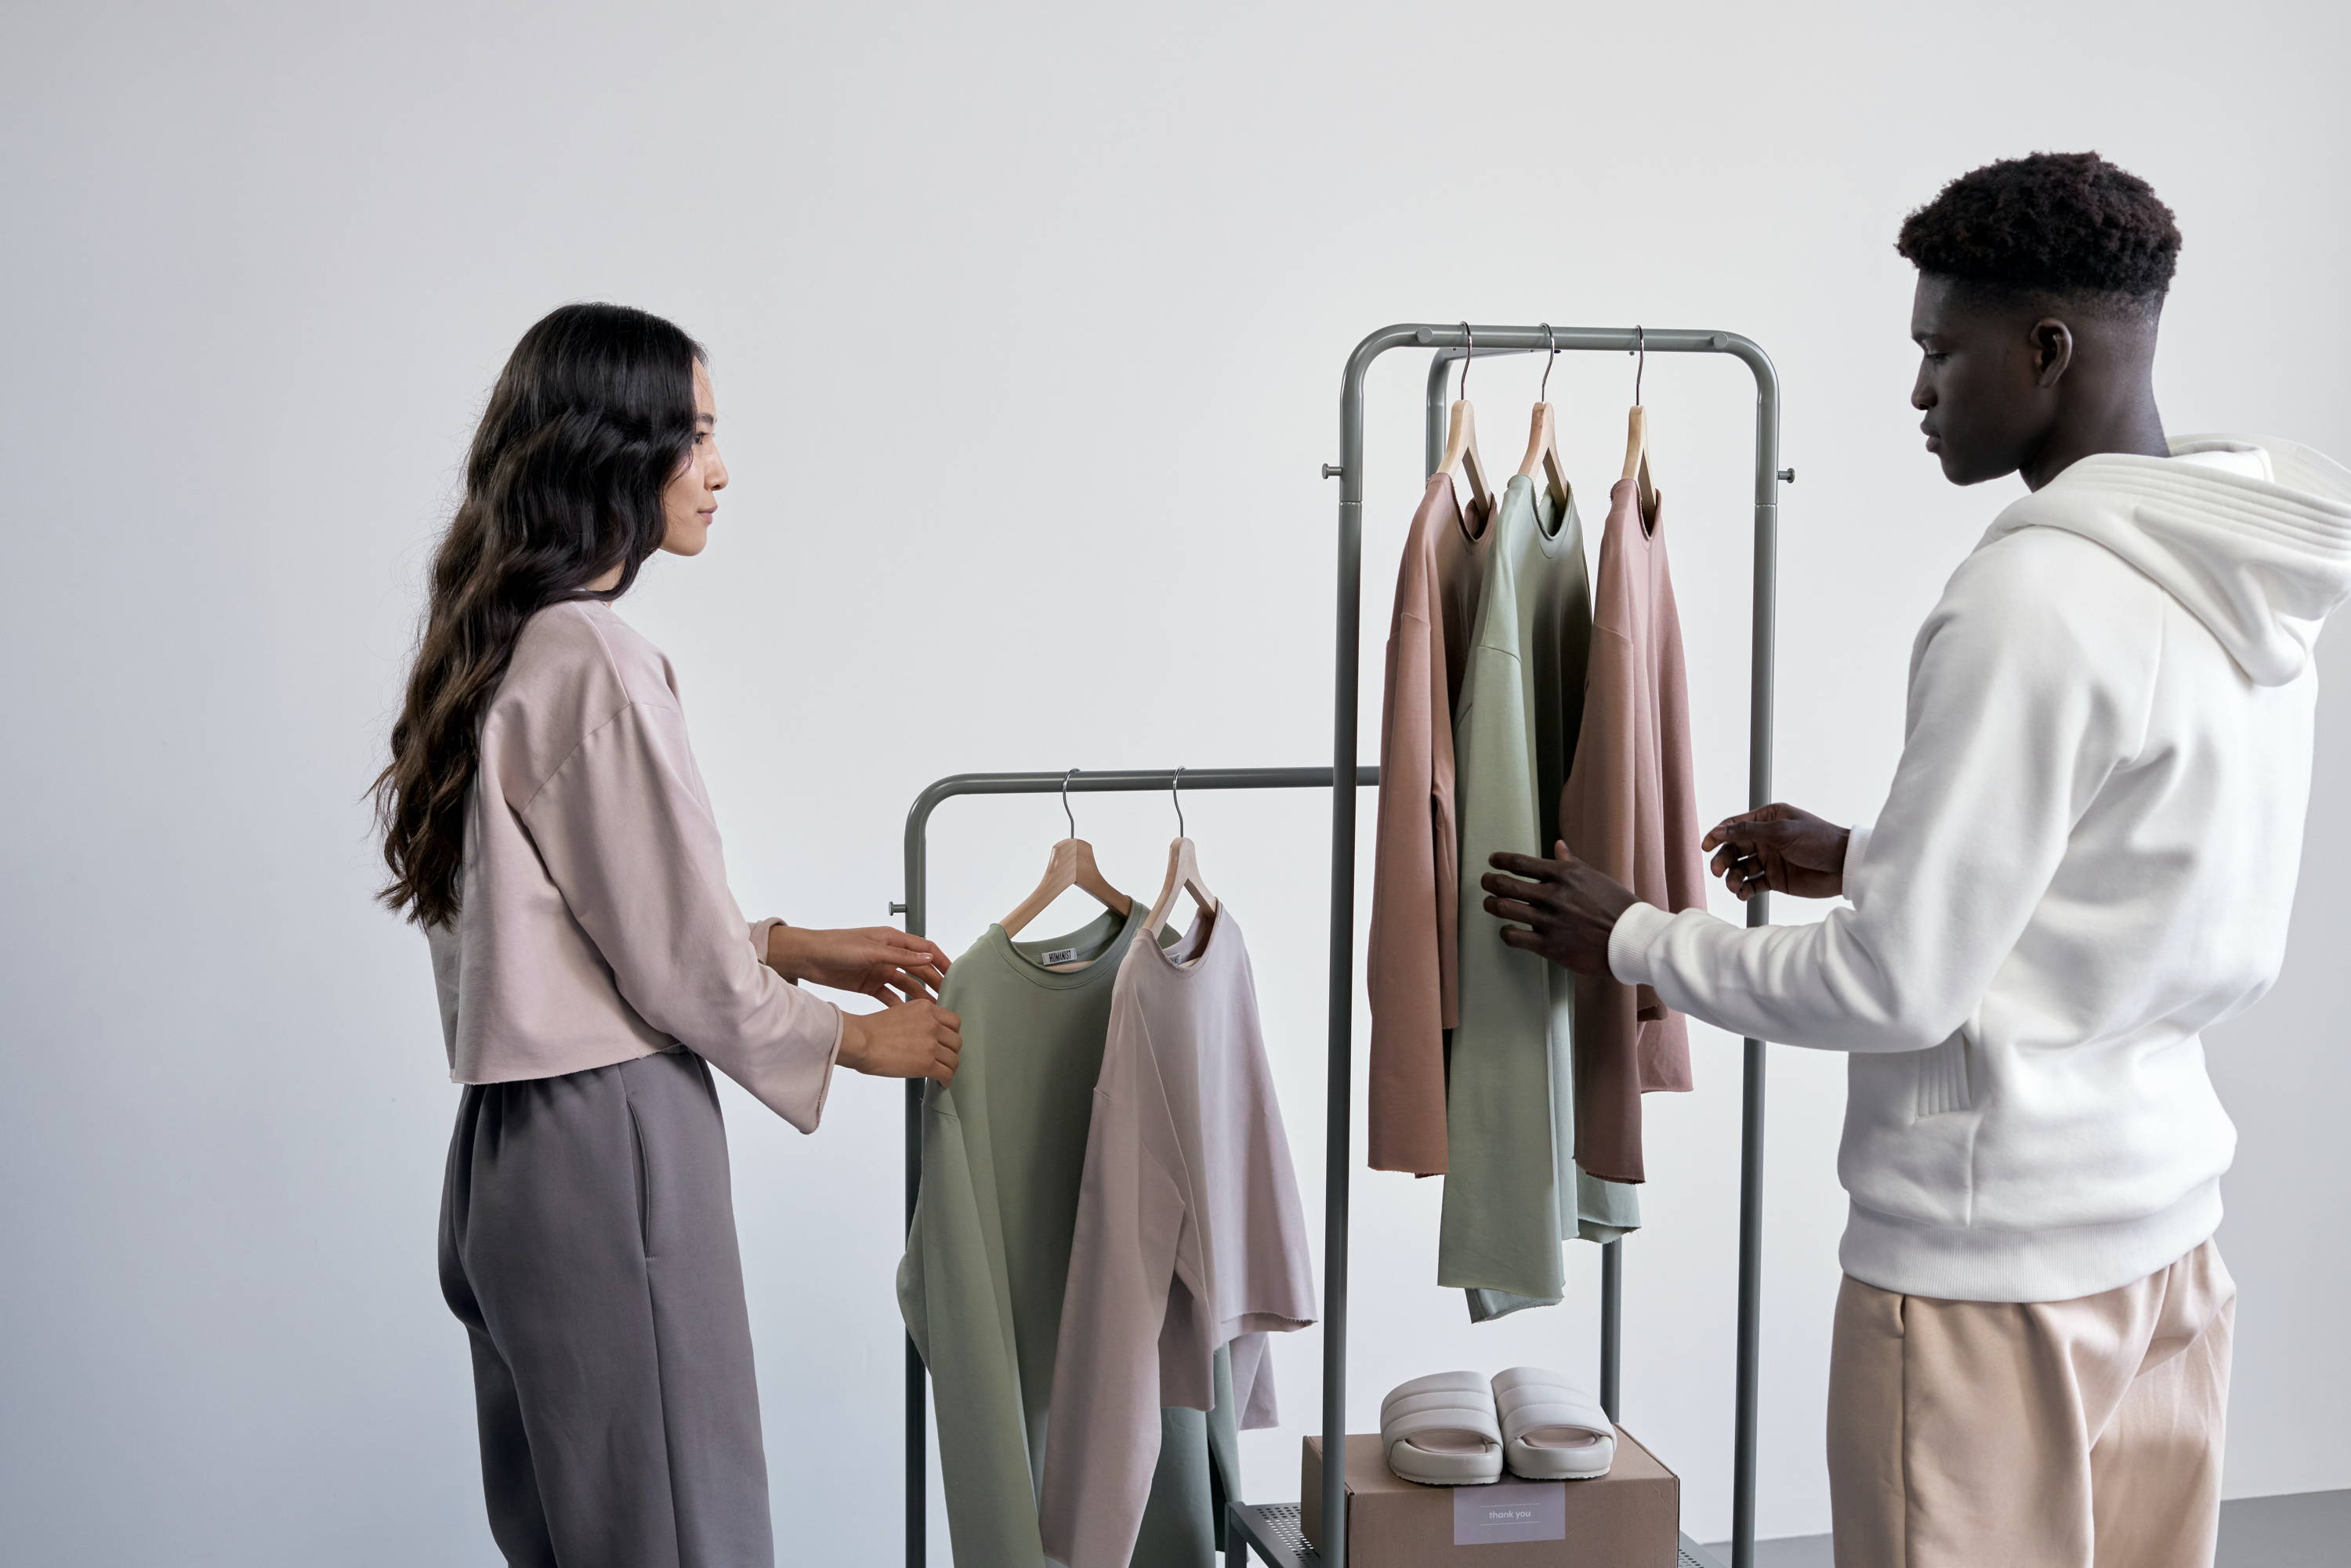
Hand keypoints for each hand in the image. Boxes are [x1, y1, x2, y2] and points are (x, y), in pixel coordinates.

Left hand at [767, 924, 950, 1001]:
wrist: (807, 957)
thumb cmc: (836, 946)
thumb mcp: (870, 950)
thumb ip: (900, 955)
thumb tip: (928, 956)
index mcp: (891, 939)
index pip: (924, 948)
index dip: (940, 959)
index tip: (954, 974)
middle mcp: (888, 954)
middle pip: (918, 967)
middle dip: (933, 980)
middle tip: (946, 996)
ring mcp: (879, 969)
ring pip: (905, 983)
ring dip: (918, 994)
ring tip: (931, 1009)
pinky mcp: (868, 984)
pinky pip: (889, 995)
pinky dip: (899, 1003)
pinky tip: (907, 1014)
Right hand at [837, 998, 962, 1083]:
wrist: (860, 1042)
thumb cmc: (870, 1030)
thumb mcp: (900, 1012)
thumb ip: (917, 1020)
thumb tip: (924, 1034)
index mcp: (926, 1008)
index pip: (953, 1021)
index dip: (951, 1034)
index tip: (946, 1042)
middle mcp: (932, 1024)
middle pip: (956, 1040)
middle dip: (951, 1051)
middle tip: (944, 1058)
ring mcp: (931, 1044)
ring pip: (954, 1059)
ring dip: (949, 1067)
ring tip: (943, 1073)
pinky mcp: (927, 1063)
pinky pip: (947, 1073)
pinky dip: (946, 1080)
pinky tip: (941, 1083)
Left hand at [1479, 843, 1638, 976]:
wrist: (1631, 939)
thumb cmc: (1617, 906)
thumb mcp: (1595, 878)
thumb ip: (1571, 863)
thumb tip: (1558, 844)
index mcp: (1565, 874)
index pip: (1521, 863)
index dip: (1501, 860)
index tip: (1492, 861)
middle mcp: (1554, 895)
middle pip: (1506, 884)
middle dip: (1489, 881)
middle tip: (1485, 881)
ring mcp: (1550, 921)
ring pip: (1504, 909)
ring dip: (1492, 905)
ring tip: (1490, 903)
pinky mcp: (1549, 946)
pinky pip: (1514, 937)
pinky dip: (1506, 932)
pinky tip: (1508, 931)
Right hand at [1702, 804, 1849, 900]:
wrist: (1844, 867)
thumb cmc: (1818, 841)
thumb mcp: (1782, 831)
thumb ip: (1748, 832)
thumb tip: (1720, 831)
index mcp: (1768, 820)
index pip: (1734, 826)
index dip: (1717, 835)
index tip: (1706, 846)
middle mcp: (1766, 839)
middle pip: (1733, 849)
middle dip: (1723, 860)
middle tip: (1718, 871)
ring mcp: (1770, 860)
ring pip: (1740, 868)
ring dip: (1732, 877)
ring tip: (1733, 886)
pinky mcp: (1775, 879)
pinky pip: (1752, 884)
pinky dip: (1744, 890)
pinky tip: (1743, 894)